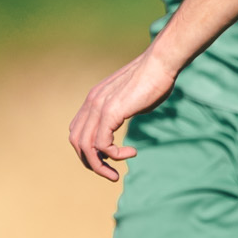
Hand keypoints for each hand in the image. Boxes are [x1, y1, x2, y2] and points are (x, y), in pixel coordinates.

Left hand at [67, 49, 179, 179]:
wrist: (160, 63)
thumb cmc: (154, 78)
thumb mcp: (134, 99)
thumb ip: (126, 110)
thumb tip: (130, 116)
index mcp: (94, 99)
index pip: (77, 131)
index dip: (88, 149)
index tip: (108, 158)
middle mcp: (91, 103)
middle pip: (77, 141)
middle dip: (90, 162)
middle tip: (109, 173)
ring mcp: (98, 107)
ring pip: (85, 146)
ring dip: (99, 165)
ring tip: (114, 174)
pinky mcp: (110, 112)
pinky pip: (102, 144)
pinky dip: (114, 155)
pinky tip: (131, 153)